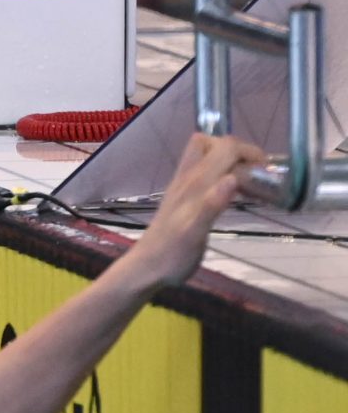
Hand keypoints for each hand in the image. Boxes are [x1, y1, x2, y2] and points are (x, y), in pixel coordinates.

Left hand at [122, 133, 265, 288]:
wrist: (146, 268)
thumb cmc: (172, 255)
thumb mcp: (194, 234)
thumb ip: (211, 206)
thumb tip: (232, 178)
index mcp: (195, 183)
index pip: (225, 147)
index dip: (249, 151)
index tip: (266, 171)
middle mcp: (188, 178)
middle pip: (215, 144)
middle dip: (242, 153)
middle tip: (260, 176)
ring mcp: (184, 186)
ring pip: (208, 156)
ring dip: (233, 162)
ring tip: (251, 185)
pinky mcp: (183, 197)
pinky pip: (206, 174)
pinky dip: (224, 175)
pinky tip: (234, 195)